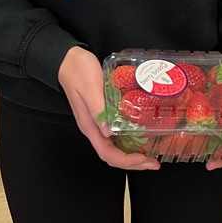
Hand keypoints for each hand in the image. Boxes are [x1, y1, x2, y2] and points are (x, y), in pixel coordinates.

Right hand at [58, 46, 159, 170]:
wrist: (68, 59)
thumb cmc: (79, 71)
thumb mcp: (90, 87)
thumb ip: (98, 109)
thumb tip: (107, 132)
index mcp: (89, 125)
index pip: (107, 153)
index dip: (125, 160)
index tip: (143, 158)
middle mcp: (93, 128)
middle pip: (112, 154)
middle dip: (132, 162)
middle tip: (153, 163)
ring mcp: (97, 122)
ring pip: (114, 147)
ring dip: (132, 154)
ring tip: (149, 156)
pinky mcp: (101, 114)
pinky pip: (115, 134)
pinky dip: (129, 141)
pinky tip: (140, 137)